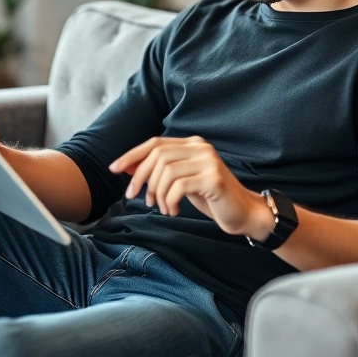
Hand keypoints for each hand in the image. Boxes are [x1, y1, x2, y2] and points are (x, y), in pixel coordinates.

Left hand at [108, 136, 268, 237]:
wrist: (243, 213)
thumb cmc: (210, 198)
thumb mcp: (181, 182)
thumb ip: (159, 172)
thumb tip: (126, 166)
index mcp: (192, 144)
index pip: (154, 143)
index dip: (131, 155)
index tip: (114, 169)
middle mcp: (201, 148)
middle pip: (157, 156)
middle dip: (140, 178)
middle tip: (136, 197)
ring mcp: (209, 161)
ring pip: (166, 172)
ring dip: (157, 193)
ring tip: (162, 207)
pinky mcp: (213, 178)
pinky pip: (179, 186)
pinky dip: (170, 201)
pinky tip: (173, 211)